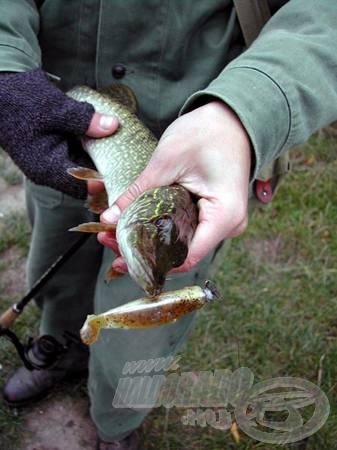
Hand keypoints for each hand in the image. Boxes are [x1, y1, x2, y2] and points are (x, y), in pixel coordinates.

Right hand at [0, 69, 117, 198]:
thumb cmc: (22, 99)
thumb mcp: (55, 108)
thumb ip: (85, 120)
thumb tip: (114, 125)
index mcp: (47, 168)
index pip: (82, 188)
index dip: (103, 181)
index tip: (122, 169)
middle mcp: (49, 170)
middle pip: (85, 179)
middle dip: (104, 168)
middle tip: (126, 157)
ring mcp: (51, 161)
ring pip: (83, 166)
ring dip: (99, 156)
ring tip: (119, 144)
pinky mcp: (55, 150)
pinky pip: (78, 154)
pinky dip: (90, 146)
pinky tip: (104, 134)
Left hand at [96, 100, 250, 272]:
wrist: (231, 119)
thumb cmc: (207, 132)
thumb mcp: (167, 161)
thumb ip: (139, 192)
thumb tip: (110, 217)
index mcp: (224, 216)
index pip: (185, 257)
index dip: (151, 261)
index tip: (120, 256)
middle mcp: (227, 226)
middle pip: (182, 253)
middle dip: (145, 251)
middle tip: (110, 241)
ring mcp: (222, 222)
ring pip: (182, 243)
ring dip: (151, 240)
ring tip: (116, 233)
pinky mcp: (214, 215)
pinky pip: (186, 230)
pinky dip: (162, 229)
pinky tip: (138, 223)